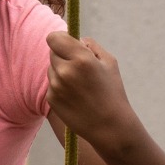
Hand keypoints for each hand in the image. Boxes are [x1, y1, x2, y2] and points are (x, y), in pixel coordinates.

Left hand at [46, 31, 141, 152]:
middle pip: (52, 52)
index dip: (60, 39)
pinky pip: (51, 84)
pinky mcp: (51, 98)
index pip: (54, 38)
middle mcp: (65, 71)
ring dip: (61, 71)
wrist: (109, 126)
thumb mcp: (109, 62)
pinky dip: (59, 86)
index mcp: (81, 59)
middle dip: (63, 55)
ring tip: (79, 85)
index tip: (67, 44)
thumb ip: (90, 45)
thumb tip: (75, 38)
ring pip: (51, 68)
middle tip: (79, 67)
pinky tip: (75, 96)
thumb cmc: (112, 91)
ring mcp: (56, 86)